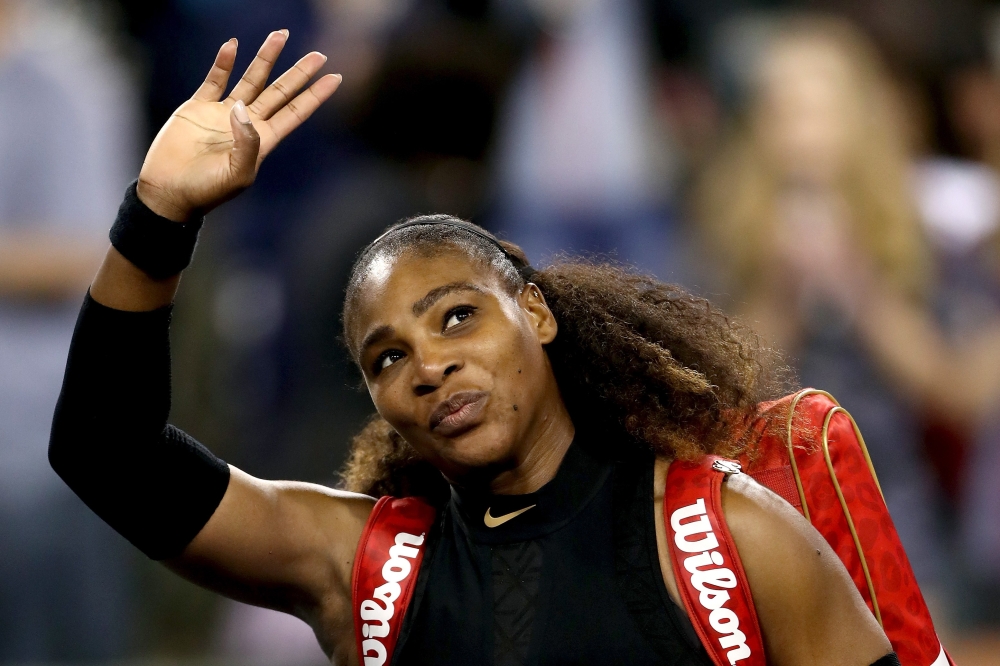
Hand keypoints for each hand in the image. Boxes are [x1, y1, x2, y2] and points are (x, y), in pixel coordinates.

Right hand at [137, 31, 340, 220]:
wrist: (169, 190)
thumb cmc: (207, 190)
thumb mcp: (237, 173)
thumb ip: (247, 142)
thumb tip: (241, 107)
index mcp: (262, 141)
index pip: (295, 113)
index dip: (315, 96)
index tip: (335, 78)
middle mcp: (247, 124)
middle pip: (279, 92)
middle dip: (299, 73)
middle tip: (319, 54)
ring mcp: (223, 113)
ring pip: (251, 80)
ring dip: (265, 59)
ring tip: (280, 36)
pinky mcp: (198, 107)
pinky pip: (215, 80)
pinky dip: (223, 63)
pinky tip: (233, 46)